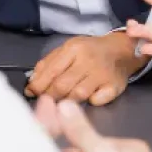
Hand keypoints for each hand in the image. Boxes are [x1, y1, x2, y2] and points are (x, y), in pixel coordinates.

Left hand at [26, 33, 143, 105]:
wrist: (121, 50)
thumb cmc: (90, 51)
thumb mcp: (67, 49)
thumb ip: (48, 64)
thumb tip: (31, 84)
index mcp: (73, 49)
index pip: (51, 71)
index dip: (38, 86)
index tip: (30, 93)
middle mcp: (88, 60)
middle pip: (62, 85)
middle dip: (50, 97)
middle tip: (45, 102)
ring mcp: (102, 74)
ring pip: (77, 95)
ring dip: (67, 102)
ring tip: (62, 102)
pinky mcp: (114, 86)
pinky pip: (97, 100)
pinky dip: (90, 102)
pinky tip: (88, 99)